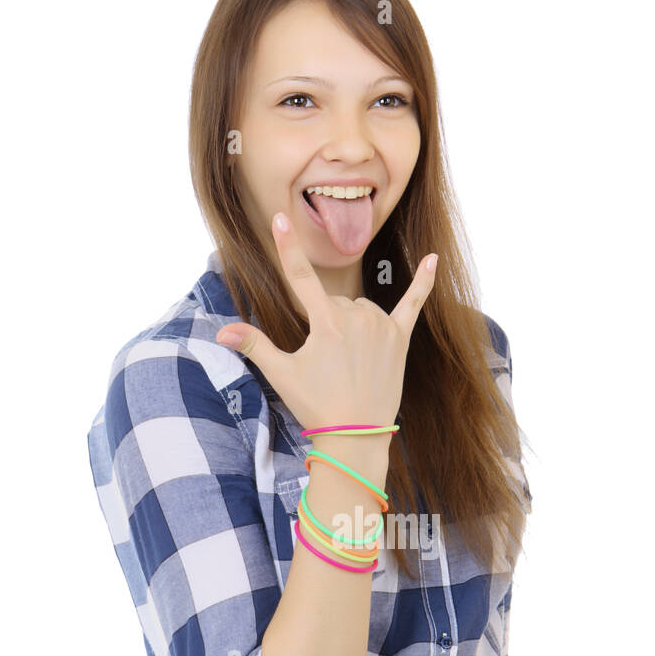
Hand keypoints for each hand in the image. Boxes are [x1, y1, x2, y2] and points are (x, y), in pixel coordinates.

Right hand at [216, 212, 436, 431]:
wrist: (356, 436)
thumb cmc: (317, 406)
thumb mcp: (282, 374)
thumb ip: (255, 345)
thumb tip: (220, 332)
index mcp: (326, 322)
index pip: (300, 276)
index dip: (287, 246)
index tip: (280, 219)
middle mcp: (356, 317)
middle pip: (334, 303)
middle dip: (327, 324)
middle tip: (327, 365)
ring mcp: (381, 326)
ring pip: (361, 309)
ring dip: (353, 324)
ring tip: (350, 363)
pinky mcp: (400, 339)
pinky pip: (413, 303)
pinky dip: (424, 281)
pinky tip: (434, 259)